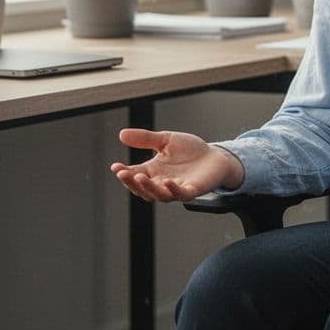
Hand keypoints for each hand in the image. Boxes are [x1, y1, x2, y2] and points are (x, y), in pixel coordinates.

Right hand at [109, 128, 244, 202]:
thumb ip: (145, 139)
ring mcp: (176, 188)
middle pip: (142, 189)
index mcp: (153, 171)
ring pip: (158, 194)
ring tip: (140, 177)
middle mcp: (162, 183)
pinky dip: (173, 190)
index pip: (134, 175)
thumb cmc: (190, 150)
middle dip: (131, 183)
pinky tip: (168, 182)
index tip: (115, 167)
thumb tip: (121, 134)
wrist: (214, 156)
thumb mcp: (165, 140)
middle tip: (122, 174)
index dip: (123, 173)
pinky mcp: (191, 190)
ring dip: (148, 188)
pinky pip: (180, 194)